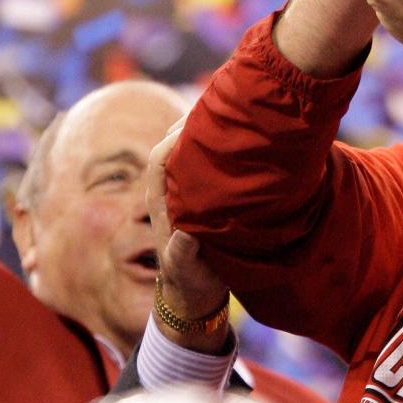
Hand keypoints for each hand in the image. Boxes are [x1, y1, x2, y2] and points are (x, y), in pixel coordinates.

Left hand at [146, 118, 231, 351]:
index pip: (160, 158)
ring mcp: (186, 191)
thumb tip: (184, 238)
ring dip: (208, 132)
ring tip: (236, 114)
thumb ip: (182, 255)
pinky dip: (220, 148)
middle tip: (224, 106)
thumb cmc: (188, 282)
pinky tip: (242, 139)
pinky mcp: (203, 195)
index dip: (175, 138)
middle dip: (194, 124)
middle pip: (175, 144)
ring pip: (191, 150)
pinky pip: (206, 162)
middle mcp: (170, 191)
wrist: (193, 295)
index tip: (199, 123)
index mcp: (161, 202)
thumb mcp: (185, 272)